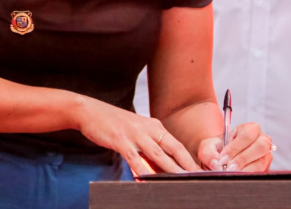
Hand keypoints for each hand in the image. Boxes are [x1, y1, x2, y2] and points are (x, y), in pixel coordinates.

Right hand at [76, 97, 200, 174]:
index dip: (189, 159)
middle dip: (187, 164)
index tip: (199, 170)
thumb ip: (149, 148)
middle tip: (199, 176)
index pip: (177, 145)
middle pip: (173, 148)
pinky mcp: (120, 140)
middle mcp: (148, 128)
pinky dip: (141, 169)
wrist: (90, 111)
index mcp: (154, 126)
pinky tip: (146, 178)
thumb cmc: (114, 124)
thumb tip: (161, 167)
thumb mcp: (136, 132)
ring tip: (181, 179)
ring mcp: (134, 134)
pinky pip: (134, 157)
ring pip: (157, 153)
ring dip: (170, 168)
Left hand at [197, 122, 273, 171]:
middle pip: (260, 146)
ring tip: (232, 173)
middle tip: (229, 167)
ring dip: (246, 169)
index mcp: (250, 128)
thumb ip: (209, 153)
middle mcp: (262, 139)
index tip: (223, 159)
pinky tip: (238, 176)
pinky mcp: (266, 168)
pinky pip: (261, 172)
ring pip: (262, 161)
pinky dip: (248, 175)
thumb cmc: (218, 148)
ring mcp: (266, 154)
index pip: (247, 135)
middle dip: (243, 158)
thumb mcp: (208, 147)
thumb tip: (216, 164)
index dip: (235, 148)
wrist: (223, 158)